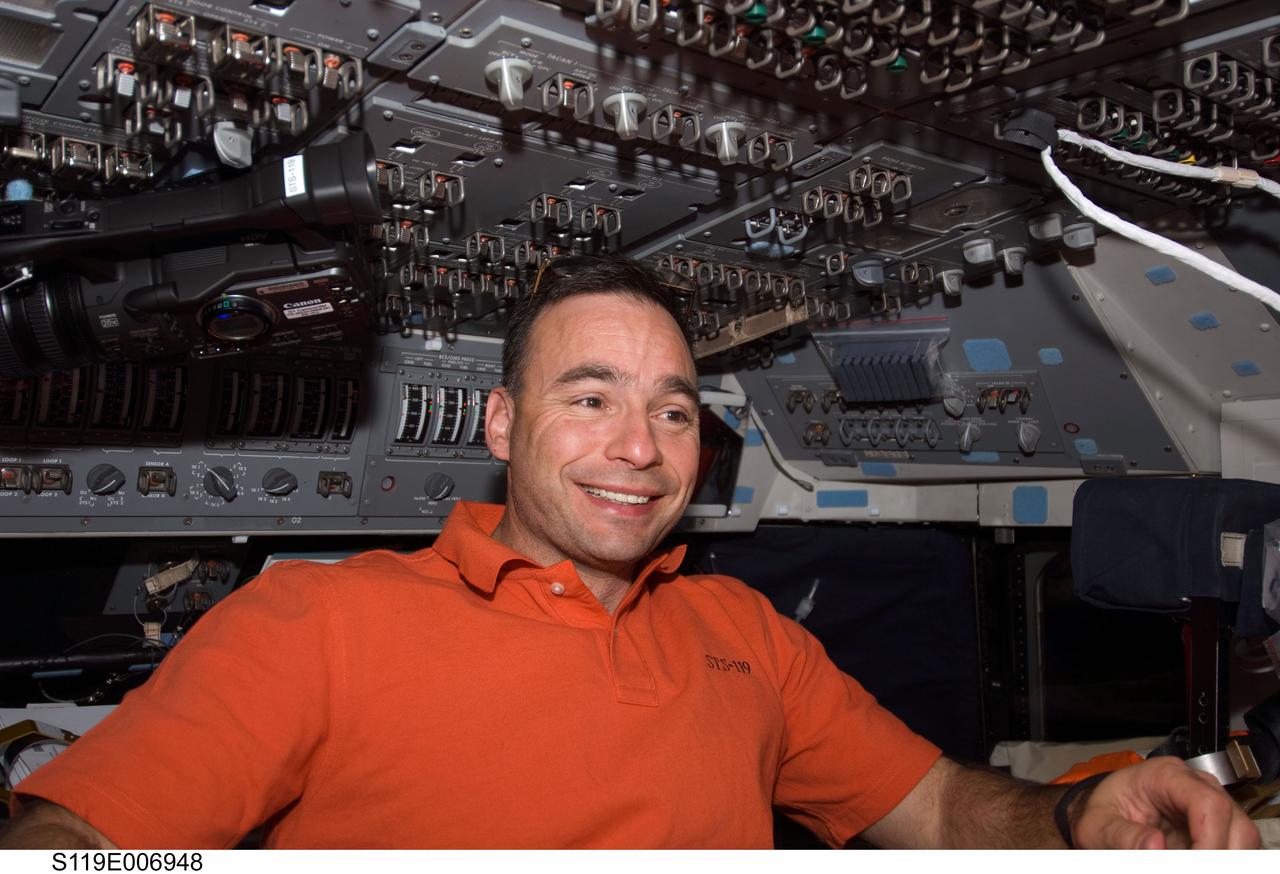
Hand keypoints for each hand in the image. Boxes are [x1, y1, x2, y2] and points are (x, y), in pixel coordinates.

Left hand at [1073, 756, 1258, 848]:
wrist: (1102, 815)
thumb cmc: (1102, 812)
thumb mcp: (1098, 825)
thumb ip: (1121, 835)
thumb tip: (1155, 846)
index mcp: (1164, 775)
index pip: (1207, 802)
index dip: (1210, 839)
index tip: (1195, 864)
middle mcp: (1195, 786)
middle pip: (1235, 820)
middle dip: (1220, 854)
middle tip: (1192, 869)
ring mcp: (1209, 805)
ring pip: (1243, 836)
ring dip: (1223, 858)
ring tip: (1190, 865)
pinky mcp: (1214, 826)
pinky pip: (1234, 847)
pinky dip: (1220, 860)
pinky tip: (1194, 864)